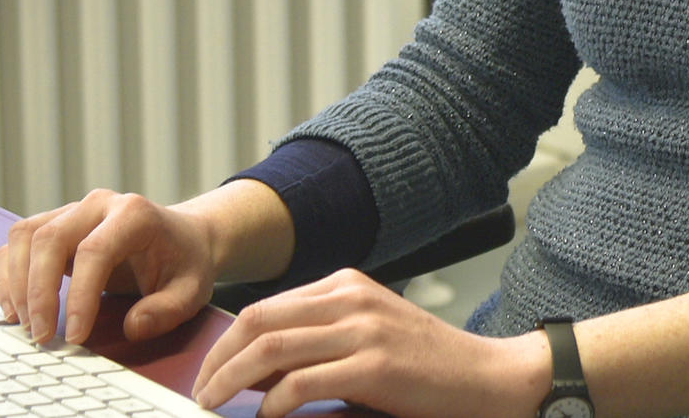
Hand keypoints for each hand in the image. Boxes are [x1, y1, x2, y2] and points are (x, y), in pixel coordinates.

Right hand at [0, 188, 216, 345]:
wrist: (182, 237)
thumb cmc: (184, 264)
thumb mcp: (191, 291)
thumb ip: (166, 311)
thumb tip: (132, 328)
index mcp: (134, 214)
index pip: (94, 251)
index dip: (79, 295)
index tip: (75, 335)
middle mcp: (98, 204)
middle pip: (50, 238)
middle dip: (38, 291)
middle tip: (42, 336)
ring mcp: (73, 210)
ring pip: (26, 235)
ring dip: (18, 282)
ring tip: (25, 325)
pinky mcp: (56, 224)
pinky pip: (20, 241)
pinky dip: (10, 273)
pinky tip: (16, 308)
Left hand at [192, 269, 551, 417]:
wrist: (487, 377)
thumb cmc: (427, 364)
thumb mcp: (370, 332)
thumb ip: (322, 337)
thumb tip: (261, 366)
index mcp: (345, 284)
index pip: (267, 306)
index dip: (229, 340)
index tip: (210, 370)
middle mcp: (350, 298)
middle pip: (260, 320)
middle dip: (220, 358)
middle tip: (201, 390)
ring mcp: (363, 329)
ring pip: (273, 347)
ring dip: (234, 379)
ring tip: (215, 404)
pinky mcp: (375, 366)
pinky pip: (304, 382)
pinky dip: (274, 402)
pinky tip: (266, 417)